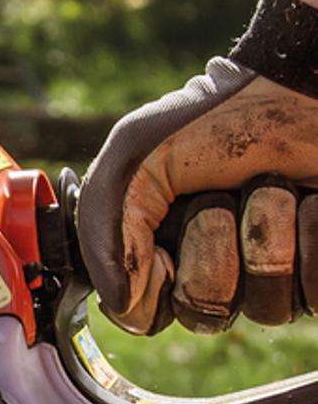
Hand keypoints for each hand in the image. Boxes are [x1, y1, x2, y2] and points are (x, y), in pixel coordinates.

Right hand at [78, 0, 317, 333]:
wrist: (297, 88)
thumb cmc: (215, 119)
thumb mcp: (132, 163)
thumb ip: (106, 234)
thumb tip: (122, 304)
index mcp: (159, 254)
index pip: (145, 316)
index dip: (154, 285)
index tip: (162, 247)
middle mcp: (215, 271)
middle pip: (206, 312)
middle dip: (212, 247)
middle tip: (219, 199)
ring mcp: (273, 274)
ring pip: (267, 308)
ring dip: (267, 234)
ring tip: (271, 186)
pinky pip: (316, 293)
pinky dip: (312, 236)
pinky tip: (311, 199)